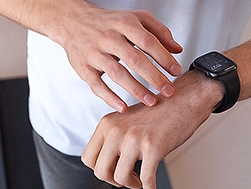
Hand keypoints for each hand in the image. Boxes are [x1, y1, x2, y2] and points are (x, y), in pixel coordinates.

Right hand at [56, 6, 182, 112]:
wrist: (73, 22)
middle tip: (168, 91)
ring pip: (117, 73)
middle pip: (134, 59)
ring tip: (151, 101)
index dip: (163, 57)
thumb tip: (177, 49)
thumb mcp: (135, 18)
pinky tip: (123, 107)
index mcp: (124, 24)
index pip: (147, 41)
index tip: (175, 71)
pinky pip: (97, 85)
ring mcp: (94, 54)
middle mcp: (109, 38)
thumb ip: (158, 31)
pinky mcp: (83, 68)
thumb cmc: (108, 23)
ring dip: (136, 89)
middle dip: (154, 77)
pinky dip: (110, 98)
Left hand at [81, 71, 223, 188]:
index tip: (113, 170)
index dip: (100, 170)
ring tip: (139, 181)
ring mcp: (134, 139)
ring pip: (120, 178)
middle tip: (127, 179)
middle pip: (101, 172)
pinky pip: (145, 178)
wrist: (184, 99)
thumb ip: (112, 138)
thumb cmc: (157, 113)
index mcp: (106, 124)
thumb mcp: (125, 120)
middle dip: (113, 181)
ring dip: (131, 184)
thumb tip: (105, 165)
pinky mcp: (153, 147)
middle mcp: (116, 131)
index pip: (88, 158)